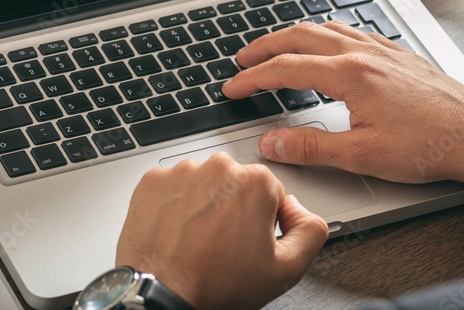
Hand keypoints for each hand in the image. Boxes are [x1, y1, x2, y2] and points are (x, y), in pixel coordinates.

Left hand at [116, 152, 328, 309]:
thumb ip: (310, 231)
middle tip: (223, 243)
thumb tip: (301, 211)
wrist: (162, 294)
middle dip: (233, 207)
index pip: (269, 192)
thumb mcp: (285, 269)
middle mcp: (219, 167)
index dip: (262, 220)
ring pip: (202, 183)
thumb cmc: (215, 284)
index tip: (248, 239)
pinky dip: (173, 204)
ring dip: (202, 204)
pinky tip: (176, 231)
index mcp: (255, 182)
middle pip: (235, 183)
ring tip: (196, 239)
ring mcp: (182, 172)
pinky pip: (171, 186)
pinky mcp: (153, 180)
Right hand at [223, 22, 463, 213]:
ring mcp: (382, 49)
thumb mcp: (361, 155)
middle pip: (299, 36)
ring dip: (294, 34)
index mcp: (348, 74)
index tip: (233, 88)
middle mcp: (363, 53)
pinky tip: (330, 43)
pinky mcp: (398, 54)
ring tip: (277, 46)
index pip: (285, 69)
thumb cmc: (430, 145)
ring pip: (326, 27)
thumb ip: (310, 147)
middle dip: (264, 46)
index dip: (252, 78)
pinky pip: (352, 30)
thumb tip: (271, 144)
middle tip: (243, 59)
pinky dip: (327, 32)